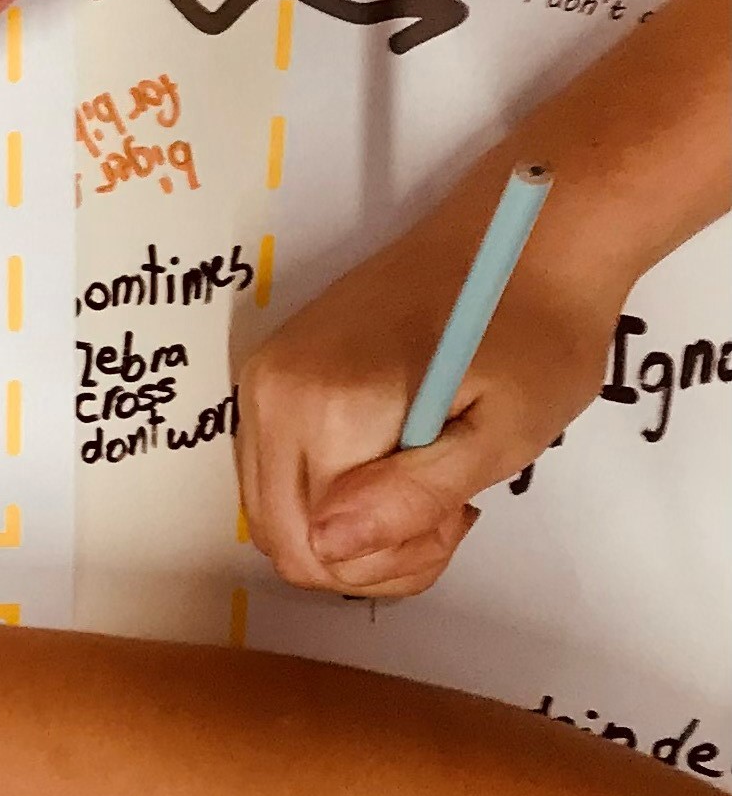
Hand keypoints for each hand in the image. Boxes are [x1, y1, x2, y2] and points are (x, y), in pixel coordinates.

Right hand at [238, 178, 618, 597]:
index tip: (455, 519)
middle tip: (449, 510)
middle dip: (365, 551)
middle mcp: (265, 395)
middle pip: (280, 535)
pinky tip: (403, 458)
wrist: (523, 233)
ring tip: (434, 482)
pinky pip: (281, 469)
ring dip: (353, 523)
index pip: (306, 547)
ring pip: (277, 508)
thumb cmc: (535, 328)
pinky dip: (337, 488)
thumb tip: (330, 545)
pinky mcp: (272, 374)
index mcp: (316, 407)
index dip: (383, 562)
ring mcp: (260, 381)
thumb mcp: (503, 429)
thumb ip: (414, 495)